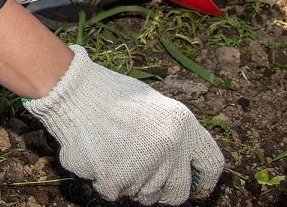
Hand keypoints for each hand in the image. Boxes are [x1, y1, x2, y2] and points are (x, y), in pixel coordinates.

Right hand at [24, 45, 223, 203]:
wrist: (75, 91)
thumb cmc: (111, 95)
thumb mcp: (154, 106)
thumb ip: (172, 135)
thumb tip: (181, 168)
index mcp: (184, 125)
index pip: (212, 164)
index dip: (205, 181)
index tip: (196, 187)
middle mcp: (171, 148)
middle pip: (179, 192)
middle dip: (162, 192)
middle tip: (144, 179)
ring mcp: (147, 167)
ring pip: (145, 196)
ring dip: (130, 183)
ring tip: (113, 152)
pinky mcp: (120, 181)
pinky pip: (116, 194)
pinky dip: (105, 181)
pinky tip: (97, 155)